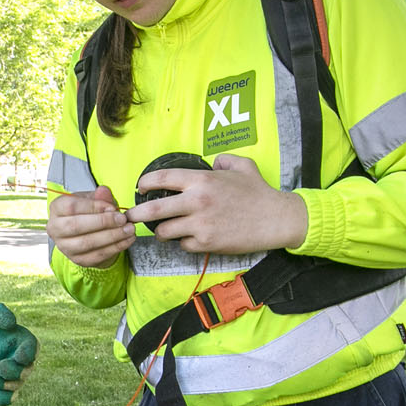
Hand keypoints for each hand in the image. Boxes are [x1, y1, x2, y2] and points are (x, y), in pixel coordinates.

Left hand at [0, 302, 38, 405]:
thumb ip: (0, 312)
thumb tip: (12, 323)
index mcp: (20, 340)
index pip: (33, 349)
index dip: (29, 354)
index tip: (19, 356)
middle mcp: (17, 358)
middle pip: (26, 370)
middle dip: (15, 372)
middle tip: (0, 366)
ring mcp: (6, 372)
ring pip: (15, 386)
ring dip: (5, 384)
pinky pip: (3, 397)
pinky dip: (2, 398)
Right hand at [47, 186, 133, 267]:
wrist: (87, 233)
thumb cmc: (87, 212)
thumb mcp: (93, 200)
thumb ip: (99, 196)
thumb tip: (104, 191)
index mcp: (56, 209)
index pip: (71, 207)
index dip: (93, 207)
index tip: (112, 207)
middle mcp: (55, 229)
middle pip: (76, 226)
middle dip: (103, 222)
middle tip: (122, 219)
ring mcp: (65, 247)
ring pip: (87, 243)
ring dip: (112, 236)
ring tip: (129, 229)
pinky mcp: (78, 260)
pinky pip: (97, 255)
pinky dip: (116, 247)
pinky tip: (127, 239)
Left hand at [128, 154, 308, 254]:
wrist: (275, 219)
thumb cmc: (259, 192)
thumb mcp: (241, 166)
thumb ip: (222, 160)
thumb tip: (213, 162)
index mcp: (202, 180)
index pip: (162, 179)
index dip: (145, 183)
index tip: (139, 188)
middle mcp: (197, 201)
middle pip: (154, 210)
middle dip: (137, 214)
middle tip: (130, 217)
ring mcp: (200, 224)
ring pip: (165, 231)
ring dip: (161, 231)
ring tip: (164, 230)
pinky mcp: (207, 243)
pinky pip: (183, 245)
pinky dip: (184, 242)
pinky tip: (192, 238)